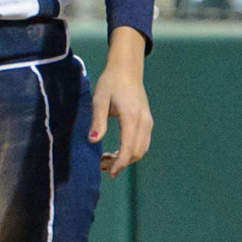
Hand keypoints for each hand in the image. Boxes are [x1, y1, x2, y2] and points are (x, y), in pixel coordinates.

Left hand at [92, 26, 153, 176]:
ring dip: (126, 158)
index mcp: (132, 118)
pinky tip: (116, 151)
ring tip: (106, 159)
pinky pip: (142, 142)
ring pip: (141, 149)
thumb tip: (93, 141)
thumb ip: (97, 121)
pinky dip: (131, 150)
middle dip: (121, 163)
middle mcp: (144, 122)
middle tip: (102, 165)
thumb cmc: (110, 83)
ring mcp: (148, 121)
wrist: (126, 69)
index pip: (129, 148)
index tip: (109, 172)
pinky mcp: (147, 121)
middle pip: (137, 152)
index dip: (120, 163)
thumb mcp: (99, 100)